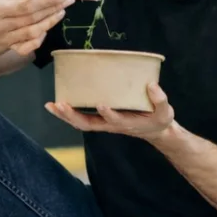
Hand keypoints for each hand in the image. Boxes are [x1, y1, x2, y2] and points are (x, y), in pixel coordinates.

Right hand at [0, 0, 73, 55]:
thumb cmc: (7, 2)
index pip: (26, 6)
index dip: (46, 1)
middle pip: (31, 19)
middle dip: (52, 10)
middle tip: (67, 2)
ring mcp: (6, 39)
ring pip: (32, 33)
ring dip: (50, 22)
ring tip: (60, 13)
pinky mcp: (13, 49)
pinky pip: (30, 46)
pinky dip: (41, 38)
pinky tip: (46, 28)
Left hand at [45, 83, 175, 141]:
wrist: (155, 131)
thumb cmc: (159, 120)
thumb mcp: (165, 112)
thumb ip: (160, 99)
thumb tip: (151, 85)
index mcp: (127, 123)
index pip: (116, 120)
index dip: (109, 114)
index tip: (102, 104)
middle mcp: (111, 125)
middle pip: (88, 124)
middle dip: (73, 115)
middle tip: (60, 105)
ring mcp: (104, 123)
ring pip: (80, 123)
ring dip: (65, 115)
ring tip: (50, 105)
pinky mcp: (100, 119)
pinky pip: (80, 118)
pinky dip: (67, 113)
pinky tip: (55, 105)